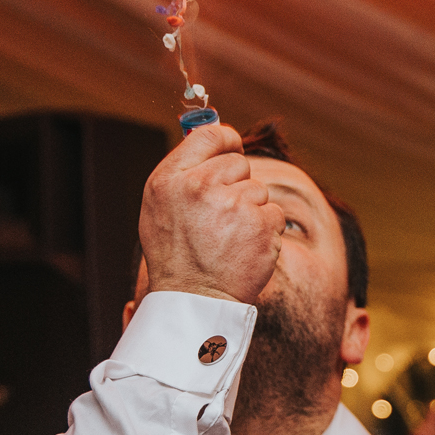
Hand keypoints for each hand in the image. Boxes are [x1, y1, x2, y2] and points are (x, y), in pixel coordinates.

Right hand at [138, 123, 284, 302]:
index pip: (210, 134)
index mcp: (172, 179)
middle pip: (239, 163)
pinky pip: (275, 214)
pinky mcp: (262, 226)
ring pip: (259, 190)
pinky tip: (245, 248)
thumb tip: (216, 134)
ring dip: (251, 211)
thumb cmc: (175, 252)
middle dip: (236, 184)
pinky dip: (266, 231)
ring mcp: (235, 205)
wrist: (194, 299)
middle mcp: (202, 186)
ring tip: (229, 238)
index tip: (231, 149)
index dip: (226, 140)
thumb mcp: (160, 204)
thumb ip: (184, 168)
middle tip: (219, 216)